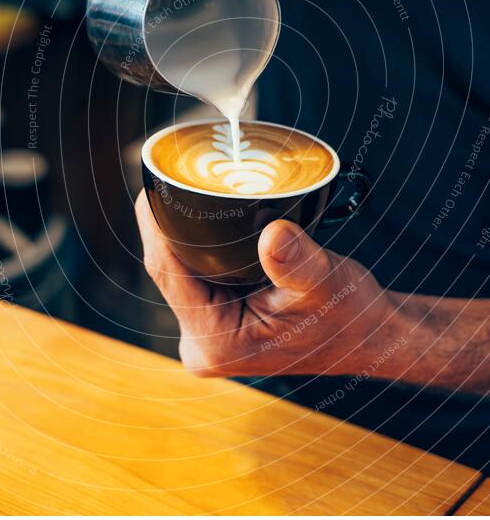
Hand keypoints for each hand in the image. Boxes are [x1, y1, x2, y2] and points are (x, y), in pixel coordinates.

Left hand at [135, 191, 397, 377]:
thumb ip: (297, 262)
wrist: (368, 336)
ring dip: (180, 234)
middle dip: (165, 223)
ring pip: (178, 272)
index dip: (153, 224)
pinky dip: (197, 248)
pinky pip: (193, 277)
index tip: (151, 182)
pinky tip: (200, 219)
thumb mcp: (326, 283)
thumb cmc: (350, 315)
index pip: (167, 271)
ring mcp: (207, 337)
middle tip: (170, 174)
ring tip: (182, 188)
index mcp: (217, 342)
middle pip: (166, 270)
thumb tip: (273, 233)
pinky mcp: (216, 325)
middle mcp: (202, 345)